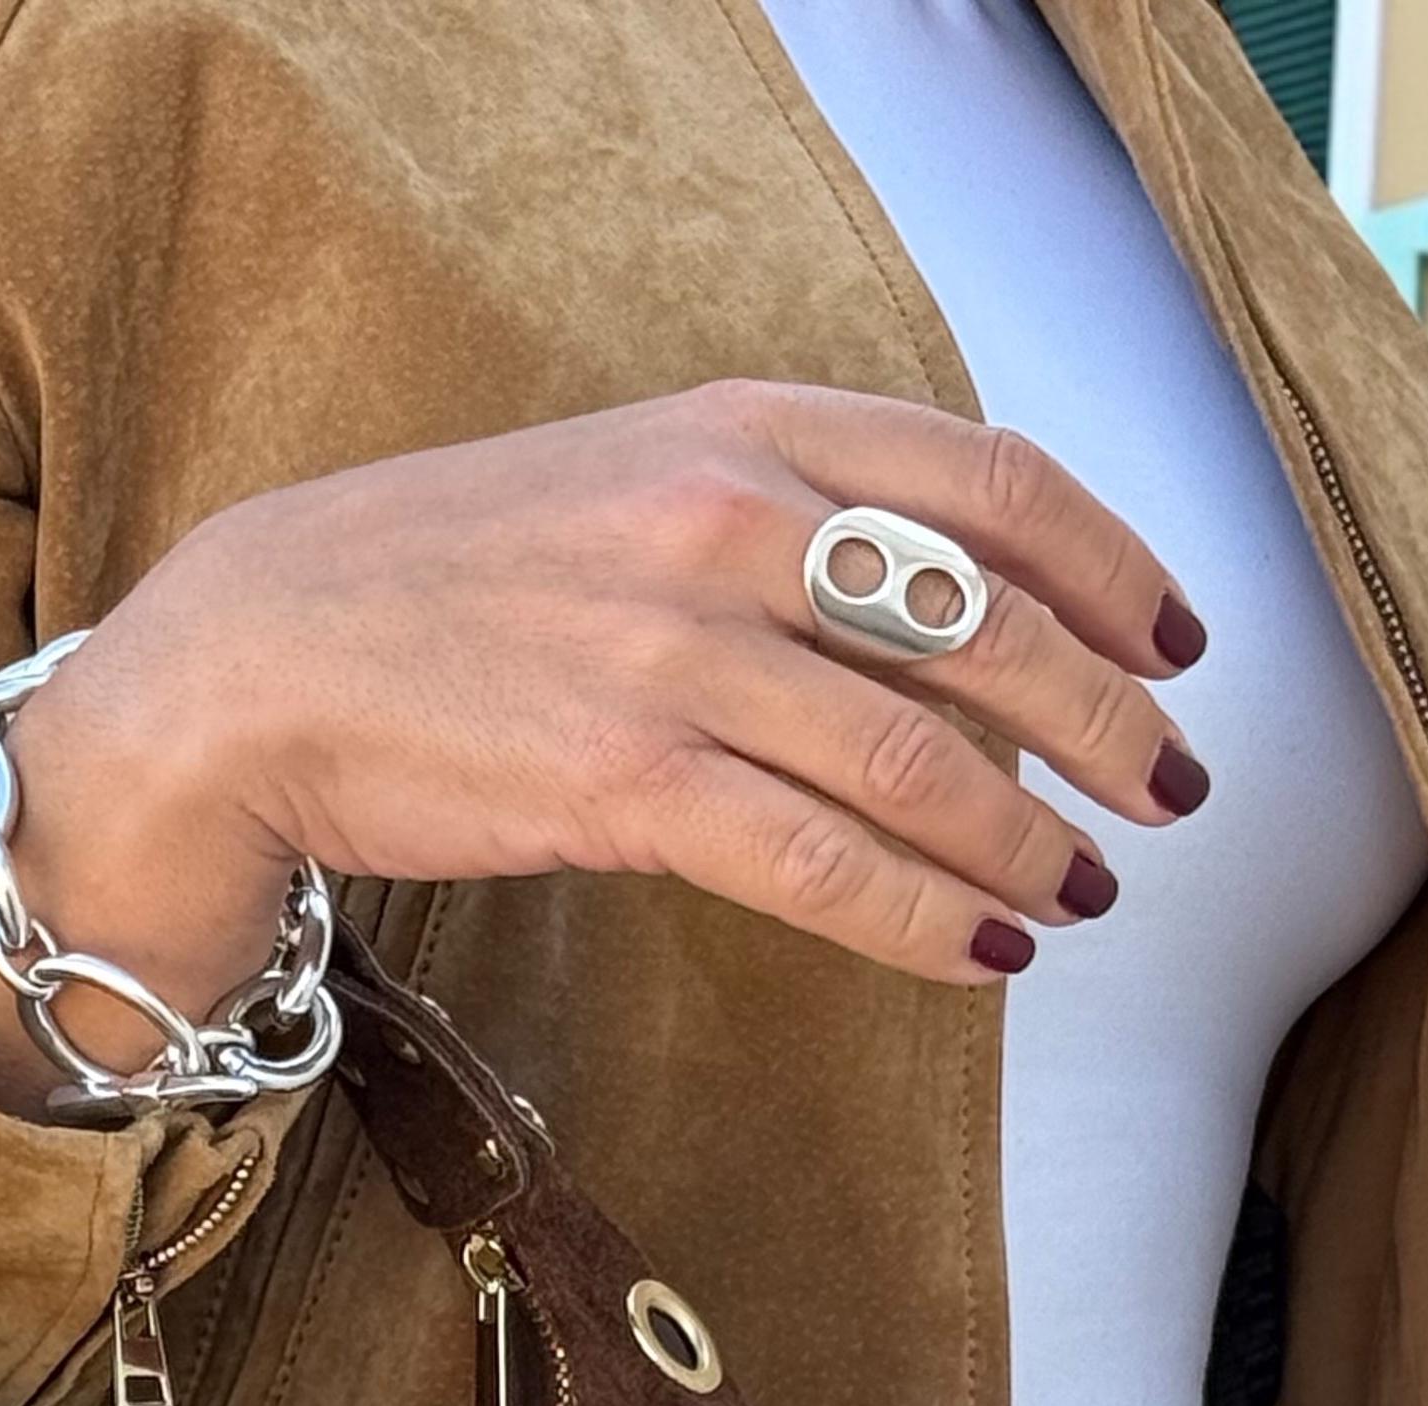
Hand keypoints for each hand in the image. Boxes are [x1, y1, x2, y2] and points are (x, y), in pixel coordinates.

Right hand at [0, 380, 1210, 1110]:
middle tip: (1168, 795)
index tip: (1176, 638)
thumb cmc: (429, 583)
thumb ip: (768, 516)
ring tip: (1078, 897)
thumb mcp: (616, 481)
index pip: (990, 479)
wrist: (250, 660)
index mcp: (740, 428)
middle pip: (989, 625)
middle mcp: (725, 520)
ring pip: (919, 758)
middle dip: (1109, 724)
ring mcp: (671, 651)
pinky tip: (981, 954)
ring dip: (1027, 843)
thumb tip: (919, 616)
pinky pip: (817, 859)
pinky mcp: (617, 779)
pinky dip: (921, 917)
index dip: (1113, 566)